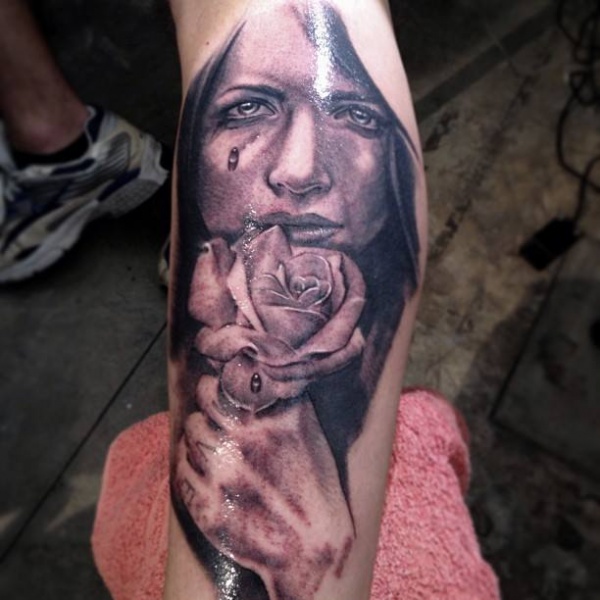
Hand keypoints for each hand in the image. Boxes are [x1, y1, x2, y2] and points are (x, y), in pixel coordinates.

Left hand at [174, 375, 353, 599]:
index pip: (213, 388)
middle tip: (217, 425)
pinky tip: (210, 475)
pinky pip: (181, 473)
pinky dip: (191, 469)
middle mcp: (238, 445)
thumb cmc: (314, 482)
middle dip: (204, 416)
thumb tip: (255, 368)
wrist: (312, 545)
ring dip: (199, 442)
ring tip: (218, 452)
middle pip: (196, 414)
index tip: (219, 396)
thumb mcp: (306, 429)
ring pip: (188, 441)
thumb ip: (279, 396)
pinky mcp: (206, 509)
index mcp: (263, 422)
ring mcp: (219, 479)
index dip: (213, 390)